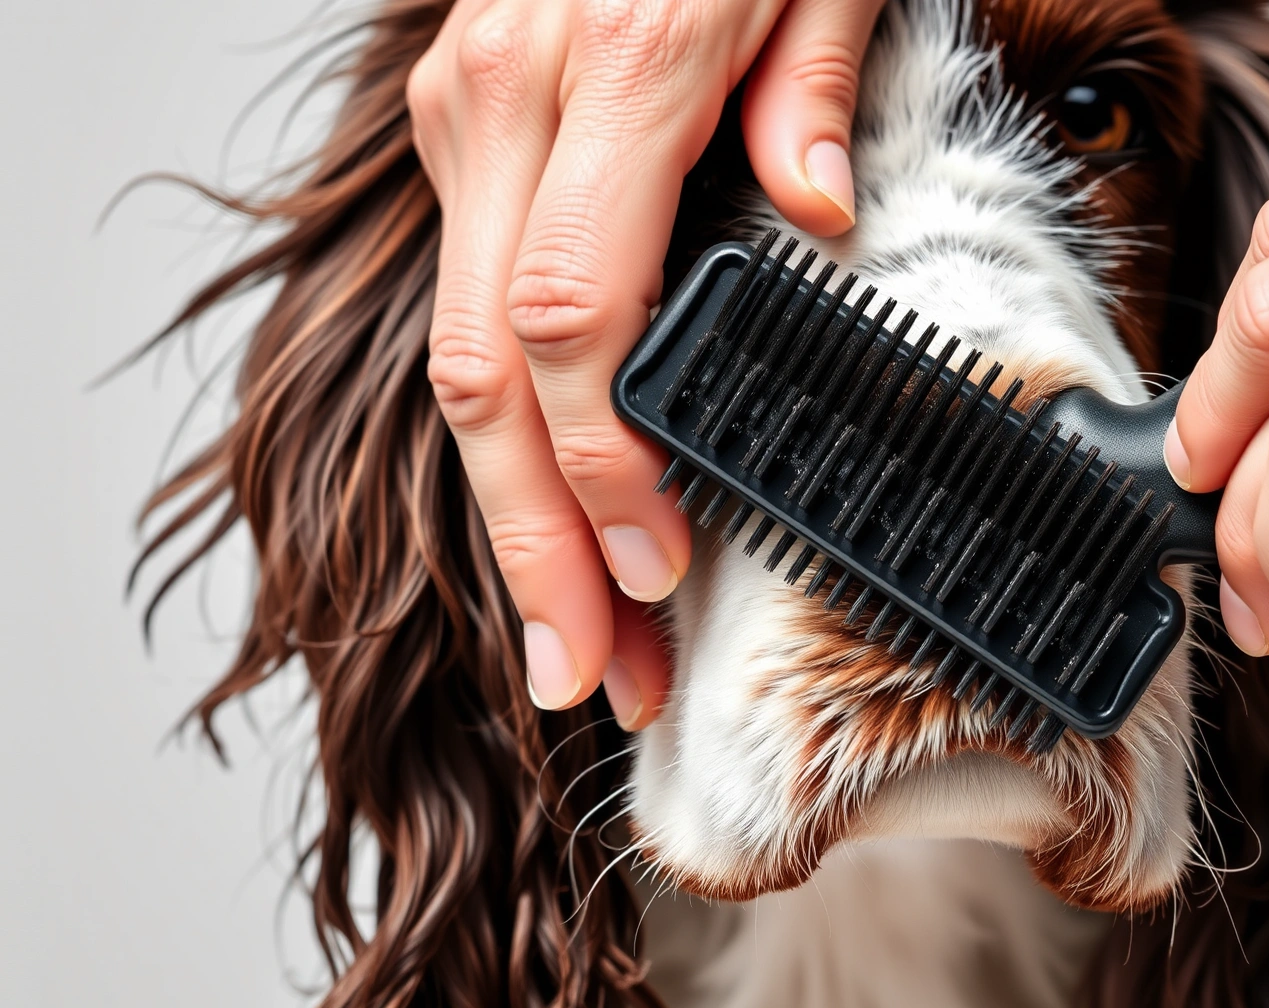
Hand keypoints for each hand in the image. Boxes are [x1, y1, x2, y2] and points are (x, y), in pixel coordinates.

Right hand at [407, 0, 882, 723]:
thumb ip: (814, 81)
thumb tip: (813, 218)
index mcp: (607, 68)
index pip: (571, 318)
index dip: (603, 464)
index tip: (658, 570)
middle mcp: (505, 103)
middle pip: (486, 374)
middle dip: (539, 545)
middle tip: (600, 679)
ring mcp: (471, 116)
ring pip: (455, 358)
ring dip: (507, 517)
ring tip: (570, 642)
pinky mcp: (473, 127)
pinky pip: (469, 307)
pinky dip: (502, 435)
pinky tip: (544, 515)